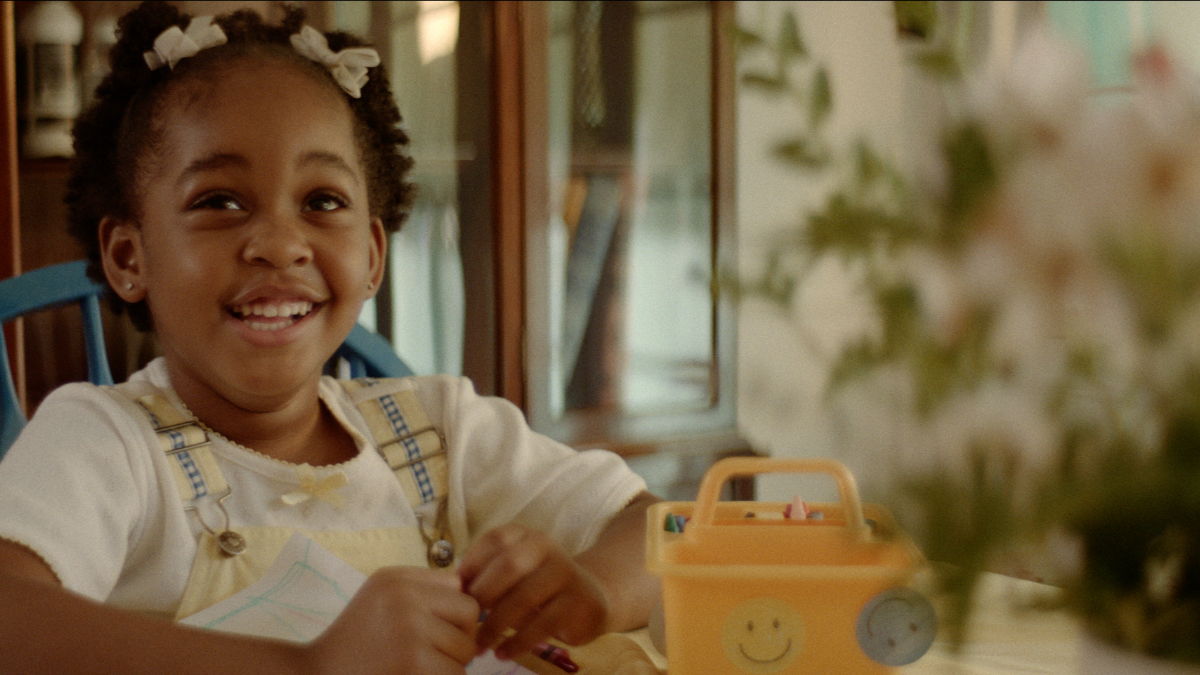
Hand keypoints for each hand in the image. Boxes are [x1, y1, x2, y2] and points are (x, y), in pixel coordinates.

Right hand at [307, 566, 478, 674]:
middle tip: (434, 652)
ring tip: (418, 666)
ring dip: (451, 664)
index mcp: (397, 578)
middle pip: (470, 613)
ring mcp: (411, 628)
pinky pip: (456, 673)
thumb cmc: (354, 642)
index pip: (457, 586)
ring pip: (466, 648)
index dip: (453, 612)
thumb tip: (474, 600)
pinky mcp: (415, 662)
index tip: (437, 629)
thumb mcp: (381, 598)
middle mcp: (405, 595)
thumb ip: (422, 591)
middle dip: (460, 637)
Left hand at [458, 524, 609, 659]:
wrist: (589, 598)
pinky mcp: (578, 602)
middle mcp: (548, 547)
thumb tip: (451, 591)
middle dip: (483, 595)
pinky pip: (542, 624)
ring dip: (496, 625)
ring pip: (525, 597)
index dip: (472, 563)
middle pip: (509, 564)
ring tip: (480, 645)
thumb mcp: (513, 575)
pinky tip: (503, 653)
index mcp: (527, 535)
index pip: (495, 539)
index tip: (457, 592)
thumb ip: (486, 576)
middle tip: (466, 621)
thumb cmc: (538, 587)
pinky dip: (517, 642)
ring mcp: (565, 573)